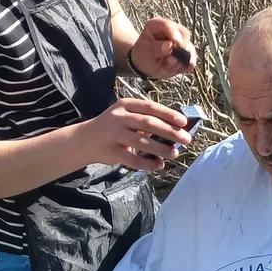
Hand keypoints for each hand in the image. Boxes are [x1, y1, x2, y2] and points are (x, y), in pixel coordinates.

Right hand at [77, 97, 193, 171]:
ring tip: (175, 153)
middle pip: (149, 123)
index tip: (183, 122)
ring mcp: (113, 134)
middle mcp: (118, 117)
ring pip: (142, 142)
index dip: (168, 114)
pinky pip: (133, 159)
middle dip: (170, 132)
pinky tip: (159, 165)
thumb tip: (176, 129)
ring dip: (161, 149)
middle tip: (186, 139)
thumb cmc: (113, 127)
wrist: (84, 140)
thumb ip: (145, 120)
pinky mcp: (111, 151)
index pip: (150, 107)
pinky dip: (148, 164)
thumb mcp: (126, 116)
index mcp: (125, 105)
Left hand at [129, 17, 195, 79]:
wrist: (146, 65)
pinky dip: (187, 65)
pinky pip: (192, 58)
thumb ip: (157, 48)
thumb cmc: (143, 55)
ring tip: (168, 65)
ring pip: (189, 48)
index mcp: (157, 25)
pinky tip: (178, 69)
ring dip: (182, 59)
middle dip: (180, 48)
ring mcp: (181, 41)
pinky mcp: (186, 52)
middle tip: (169, 59)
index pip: (168, 25)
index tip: (177, 44)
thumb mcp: (144, 52)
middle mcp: (172, 30)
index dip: (174, 34)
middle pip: (184, 34)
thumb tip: (170, 46)